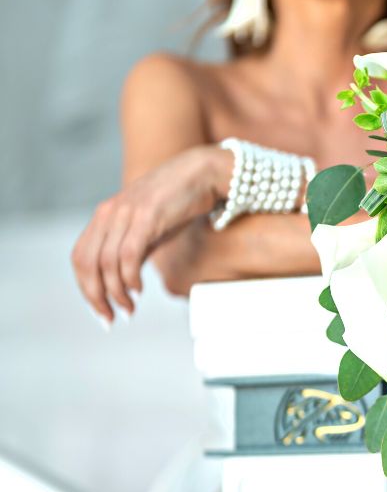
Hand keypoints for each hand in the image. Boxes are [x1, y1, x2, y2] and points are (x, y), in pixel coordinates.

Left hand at [71, 145, 230, 321]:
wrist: (201, 173)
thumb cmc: (177, 202)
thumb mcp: (148, 229)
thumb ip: (132, 251)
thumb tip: (123, 282)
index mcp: (104, 216)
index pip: (80, 258)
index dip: (86, 288)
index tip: (102, 310)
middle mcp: (109, 213)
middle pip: (87, 263)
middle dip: (96, 297)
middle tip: (110, 318)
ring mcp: (126, 214)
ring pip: (106, 263)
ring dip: (116, 293)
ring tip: (129, 309)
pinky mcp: (147, 216)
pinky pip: (129, 254)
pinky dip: (130, 278)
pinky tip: (139, 290)